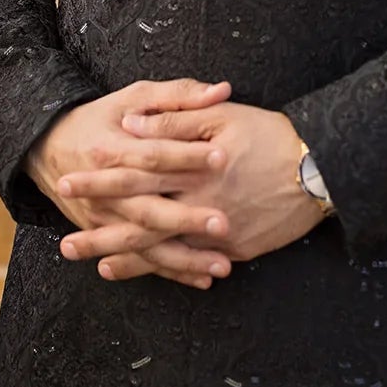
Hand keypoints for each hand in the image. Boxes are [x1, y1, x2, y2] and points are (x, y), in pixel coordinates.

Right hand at [26, 78, 235, 287]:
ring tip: (221, 266)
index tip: (222, 158)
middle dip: (186, 219)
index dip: (185, 155)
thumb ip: (179, 95)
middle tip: (223, 223)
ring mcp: (102, 217)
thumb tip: (222, 91)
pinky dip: (170, 271)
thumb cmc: (101, 118)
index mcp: (111, 148)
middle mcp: (104, 188)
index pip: (151, 154)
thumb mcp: (134, 97)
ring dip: (183, 258)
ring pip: (145, 242)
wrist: (48, 147)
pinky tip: (201, 279)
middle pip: (148, 207)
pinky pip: (139, 258)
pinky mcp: (104, 233)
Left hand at [57, 100, 328, 279]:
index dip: (104, 173)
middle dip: (101, 231)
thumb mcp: (221, 115)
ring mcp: (217, 231)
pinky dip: (165, 268)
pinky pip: (192, 261)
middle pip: (141, 219)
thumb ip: (173, 119)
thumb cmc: (269, 135)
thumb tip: (130, 125)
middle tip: (65, 244)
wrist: (321, 170)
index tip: (71, 176)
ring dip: (126, 258)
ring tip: (93, 263)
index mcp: (193, 165)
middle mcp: (201, 202)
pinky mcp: (234, 248)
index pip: (138, 168)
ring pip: (162, 249)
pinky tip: (142, 272)